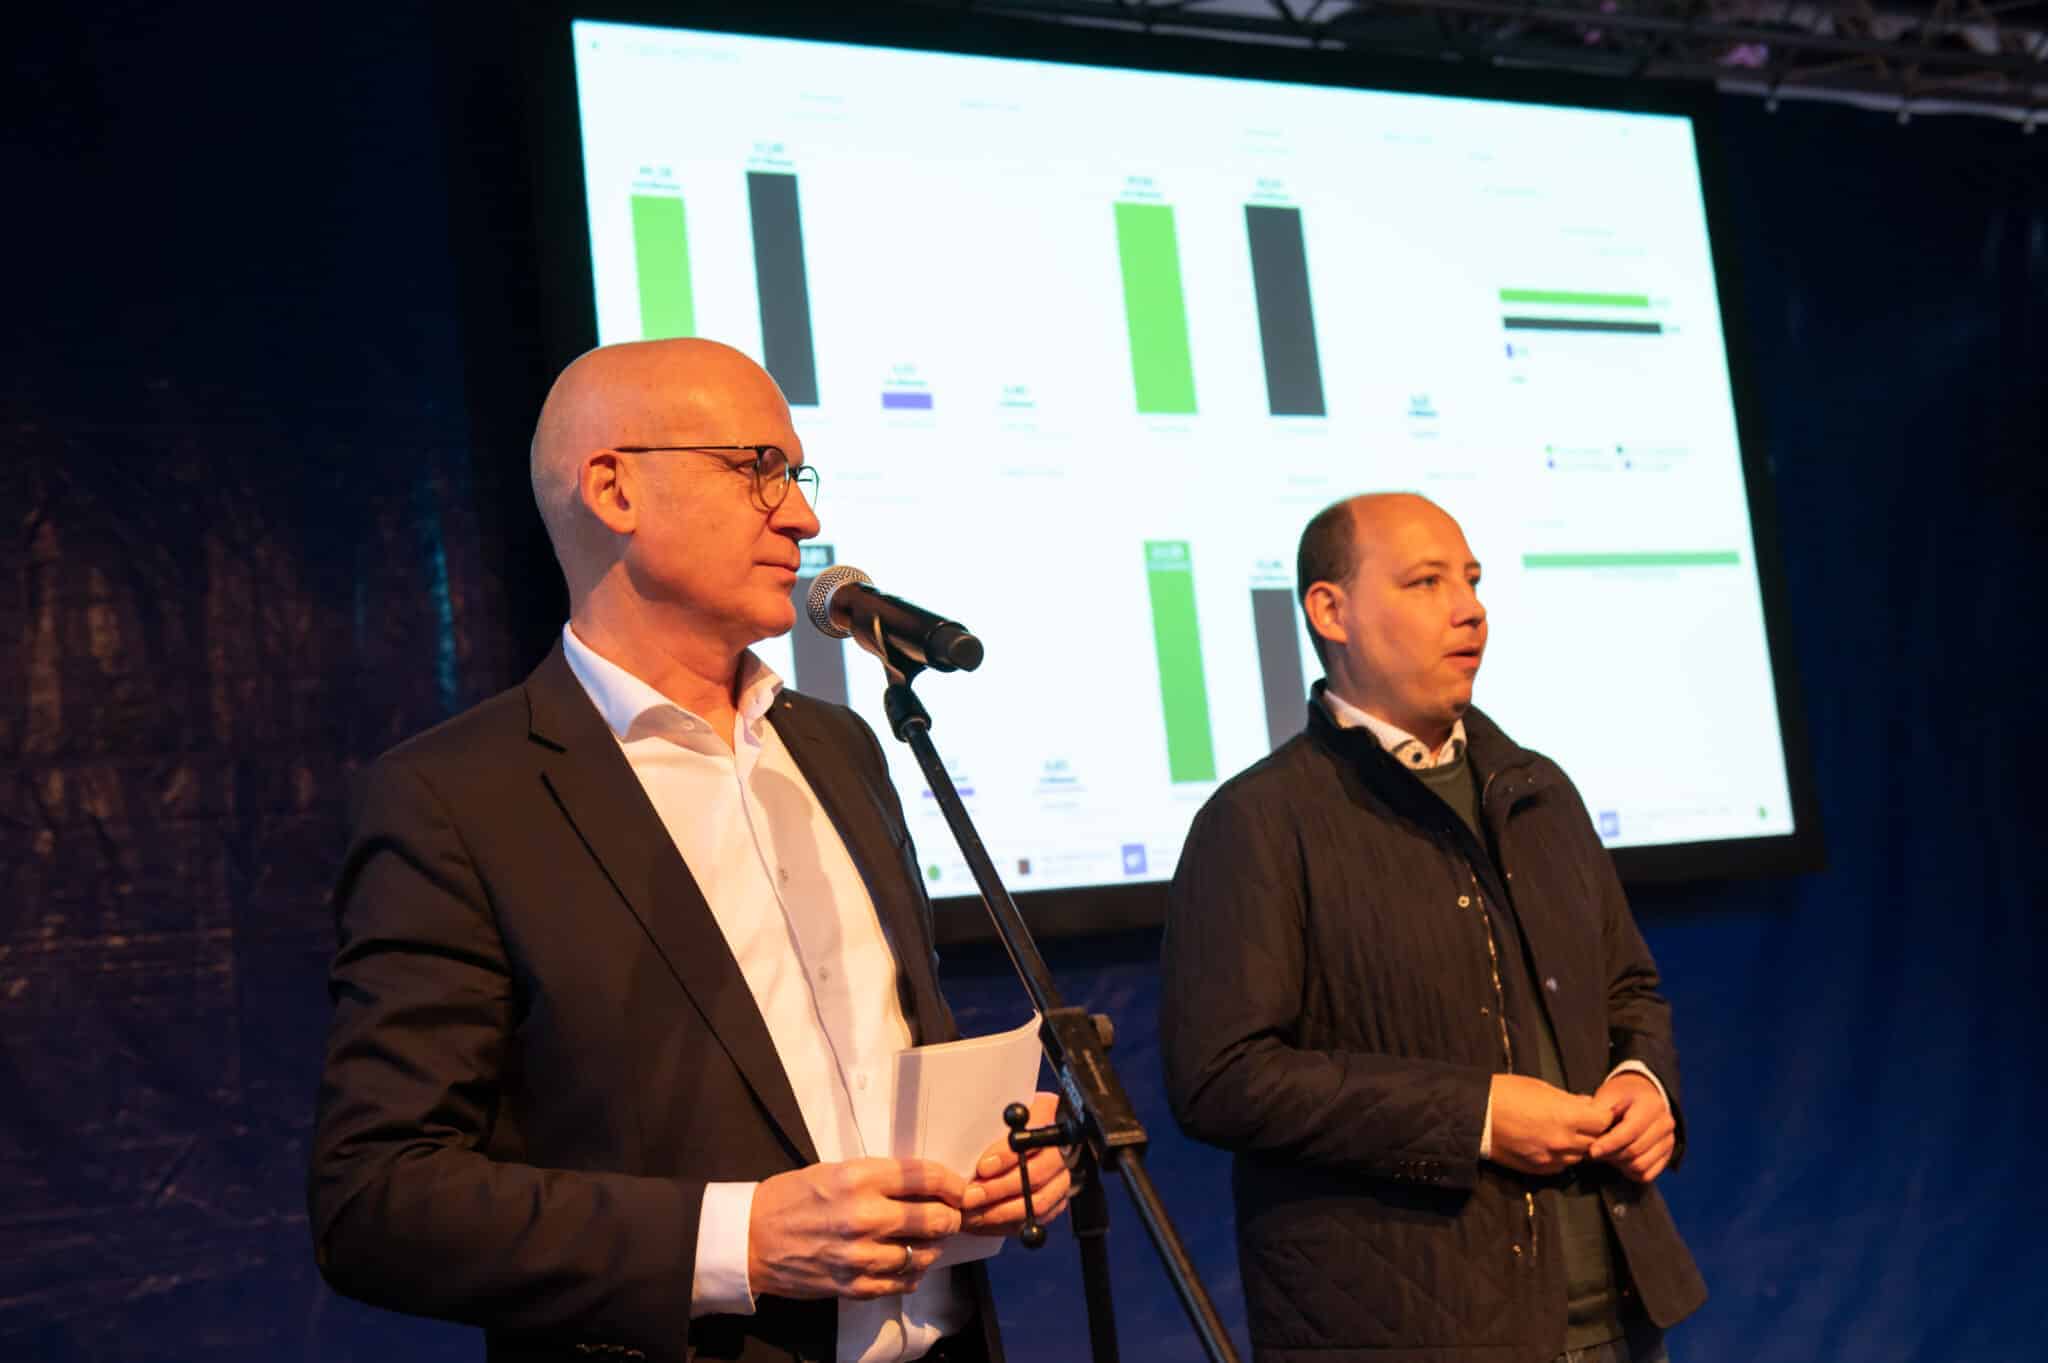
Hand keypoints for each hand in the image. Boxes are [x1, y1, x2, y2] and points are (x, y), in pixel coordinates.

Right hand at [747, 1157, 965, 1299]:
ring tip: (925, 1241)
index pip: (926, 1177)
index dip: (952, 1183)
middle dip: (949, 1217)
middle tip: (948, 1216)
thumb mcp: (837, 1171)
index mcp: (859, 1179)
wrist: (751, 1239)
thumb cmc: (793, 1197)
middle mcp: (864, 1216)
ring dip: (931, 1247)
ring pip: (923, 1255)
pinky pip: (901, 1283)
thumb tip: (926, 1187)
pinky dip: (911, 1273)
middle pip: (934, 1219)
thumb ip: (881, 1178)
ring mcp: (859, 1256)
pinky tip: (906, 1263)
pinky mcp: (853, 1286)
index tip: (960, 1189)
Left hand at [960, 1091, 1074, 1234]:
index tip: (982, 1167)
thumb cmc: (1002, 1124)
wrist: (1022, 1140)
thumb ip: (988, 1125)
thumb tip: (963, 1145)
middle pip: (1036, 1174)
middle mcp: (1062, 1147)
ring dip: (1000, 1212)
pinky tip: (982, 1222)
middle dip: (998, 1189)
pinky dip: (1006, 1224)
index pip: (1033, 1135)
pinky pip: (1035, 1220)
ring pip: (1038, 1202)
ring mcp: (1063, 1176)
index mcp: (1049, 1113)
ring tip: (971, 1214)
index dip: (1007, 1155)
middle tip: (970, 1196)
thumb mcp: (996, 1114)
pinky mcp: (1058, 1201)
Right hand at [1486, 1074, 1613, 1174]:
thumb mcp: (1540, 1087)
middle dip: (1592, 1131)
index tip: (1595, 1111)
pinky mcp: (1539, 1169)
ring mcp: (1551, 1158)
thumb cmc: (1506, 1092)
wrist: (1475, 1115)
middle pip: (1595, 1140)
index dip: (1602, 1115)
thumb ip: (1568, 1100)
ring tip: (1564, 1133)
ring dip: (1578, 1146)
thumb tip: (1586, 1104)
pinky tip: (1550, 1144)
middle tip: (1582, 1121)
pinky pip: (1561, 1166)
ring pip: (1579, 1156)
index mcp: (1566, 1115)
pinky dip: (1562, 1156)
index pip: (1603, 1121)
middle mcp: (1563, 1140)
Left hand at [1587, 1071, 1675, 1182]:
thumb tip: (1590, 1136)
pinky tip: (1619, 1160)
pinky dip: (1630, 1171)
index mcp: (1651, 1105)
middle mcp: (1665, 1123)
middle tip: (1595, 1151)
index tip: (1592, 1151)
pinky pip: (1647, 1174)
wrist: (1639, 1095)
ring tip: (1607, 1153)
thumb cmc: (1620, 1096)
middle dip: (1611, 1154)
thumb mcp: (1607, 1096)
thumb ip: (1599, 1115)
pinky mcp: (1667, 1155)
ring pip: (1641, 1166)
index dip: (1609, 1143)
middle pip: (1635, 1151)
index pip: (1630, 1131)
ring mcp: (1669, 1141)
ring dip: (1619, 1164)